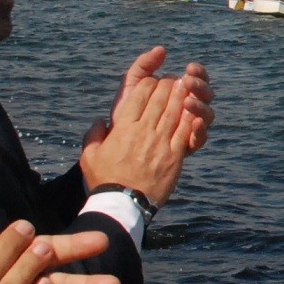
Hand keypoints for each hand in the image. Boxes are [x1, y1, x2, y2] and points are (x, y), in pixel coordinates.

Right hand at [79, 72, 190, 204]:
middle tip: (172, 79)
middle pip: (159, 100)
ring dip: (180, 96)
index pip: (138, 96)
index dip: (148, 84)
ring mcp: (161, 143)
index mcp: (123, 129)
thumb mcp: (89, 156)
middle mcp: (143, 132)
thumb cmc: (105, 180)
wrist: (123, 204)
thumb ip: (93, 136)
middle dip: (166, 86)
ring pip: (174, 112)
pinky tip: (194, 108)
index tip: (153, 80)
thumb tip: (99, 121)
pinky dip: (190, 117)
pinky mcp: (175, 156)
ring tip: (185, 85)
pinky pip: (184, 131)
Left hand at [108, 47, 213, 153]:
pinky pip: (201, 137)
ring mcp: (190, 128)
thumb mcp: (130, 88)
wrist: (117, 151)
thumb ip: (143, 67)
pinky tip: (195, 122)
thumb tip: (161, 49)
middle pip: (206, 94)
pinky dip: (200, 129)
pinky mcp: (188, 146)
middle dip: (200, 86)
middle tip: (189, 81)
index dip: (197, 71)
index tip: (190, 67)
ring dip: (200, 105)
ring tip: (187, 102)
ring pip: (207, 114)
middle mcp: (189, 109)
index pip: (196, 78)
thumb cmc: (124, 116)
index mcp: (179, 92)